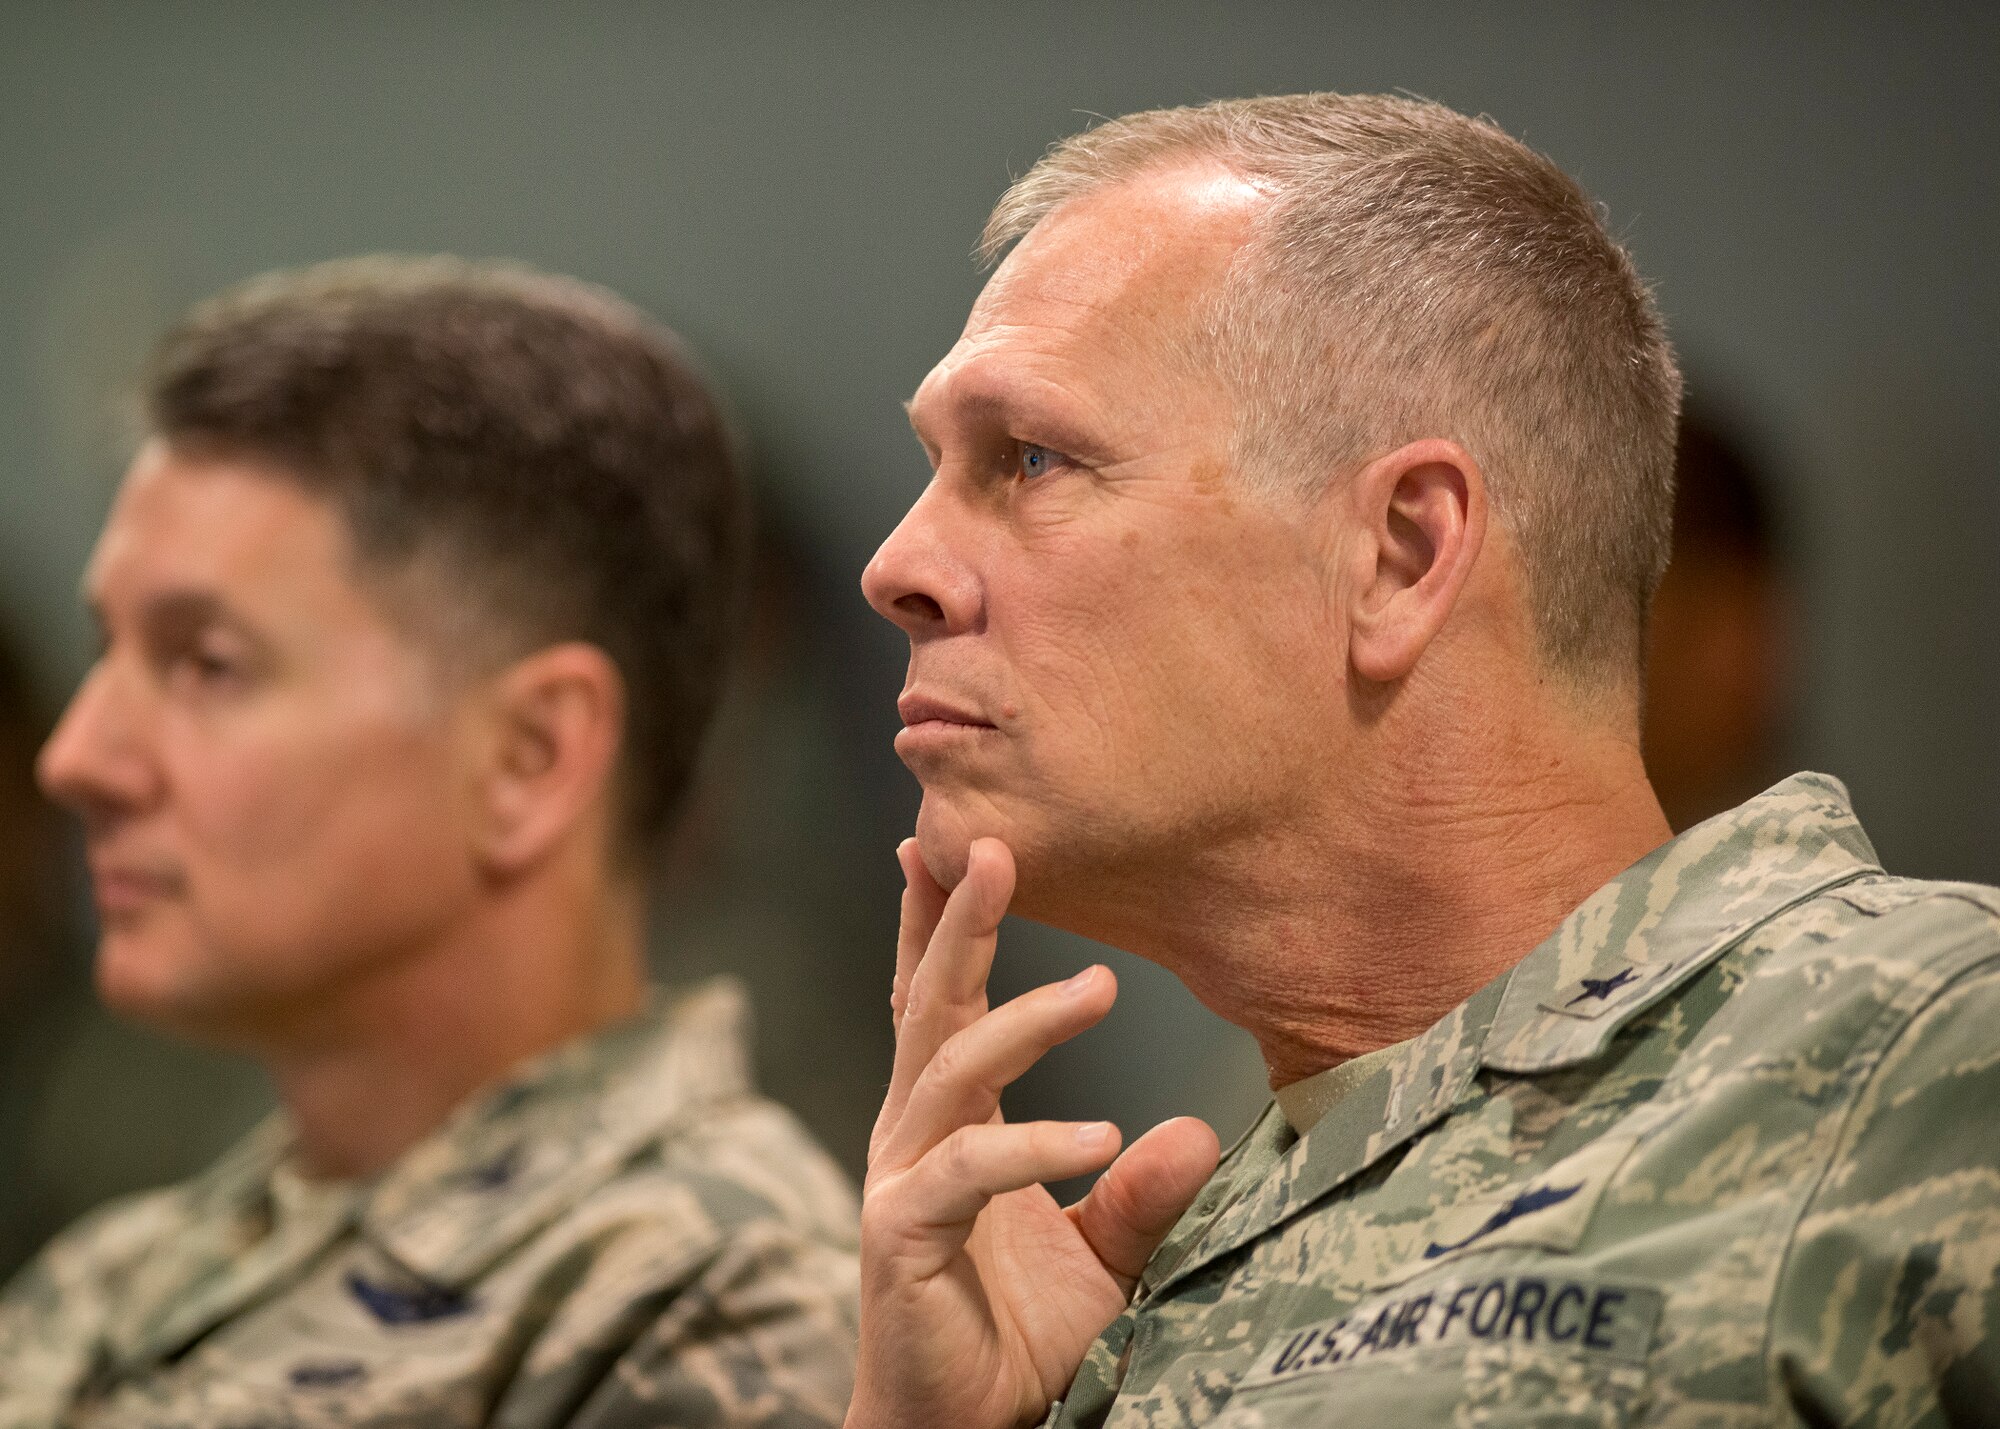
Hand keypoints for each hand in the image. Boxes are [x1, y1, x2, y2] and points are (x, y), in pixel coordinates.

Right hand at [846, 837, 1220, 1428]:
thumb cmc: (1021, 1340)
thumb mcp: (1103, 1257)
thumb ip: (1140, 1195)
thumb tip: (1195, 1129)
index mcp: (949, 1124)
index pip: (943, 1004)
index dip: (944, 925)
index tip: (957, 843)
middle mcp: (912, 1136)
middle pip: (928, 1006)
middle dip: (954, 921)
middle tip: (987, 843)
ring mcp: (900, 1180)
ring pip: (949, 1069)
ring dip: (1021, 1017)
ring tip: (1101, 987)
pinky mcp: (901, 1234)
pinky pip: (969, 1170)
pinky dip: (1035, 1145)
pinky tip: (1102, 1136)